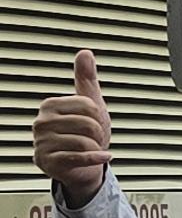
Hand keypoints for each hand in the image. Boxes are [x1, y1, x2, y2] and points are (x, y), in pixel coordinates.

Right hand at [31, 48, 108, 206]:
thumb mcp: (90, 103)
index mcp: (50, 105)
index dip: (99, 116)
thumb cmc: (86, 133)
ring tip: (90, 148)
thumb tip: (85, 52)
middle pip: (88, 124)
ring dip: (96, 147)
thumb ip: (86, 79)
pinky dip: (97, 158)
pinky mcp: (47, 161)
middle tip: (93, 139)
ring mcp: (41, 143)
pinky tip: (103, 156)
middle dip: (99, 134)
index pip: (88, 105)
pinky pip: (80, 157)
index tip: (94, 122)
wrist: (83, 165)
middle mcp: (41, 122)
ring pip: (85, 142)